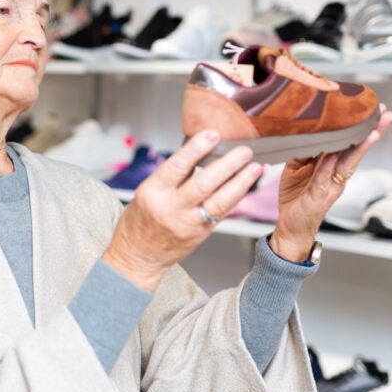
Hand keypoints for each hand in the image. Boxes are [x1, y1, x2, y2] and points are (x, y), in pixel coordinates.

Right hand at [103, 129, 263, 291]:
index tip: (212, 134)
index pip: (177, 166)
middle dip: (227, 165)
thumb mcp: (146, 193)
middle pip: (203, 183)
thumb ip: (171, 177)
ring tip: (254, 166)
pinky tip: (246, 185)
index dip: (196, 149)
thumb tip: (198, 155)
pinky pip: (221, 212)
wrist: (137, 256)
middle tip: (243, 150)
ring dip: (240, 182)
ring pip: (218, 200)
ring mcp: (187, 223)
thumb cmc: (139, 222)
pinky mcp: (199, 234)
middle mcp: (170, 208)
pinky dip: (235, 197)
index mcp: (152, 192)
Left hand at [272, 105, 391, 261]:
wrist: (290, 226)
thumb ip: (305, 152)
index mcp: (332, 167)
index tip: (371, 110)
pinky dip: (332, 163)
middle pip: (357, 149)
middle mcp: (337, 175)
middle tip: (384, 114)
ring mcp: (332, 185)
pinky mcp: (321, 195)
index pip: (348, 143)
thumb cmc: (296, 198)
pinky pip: (326, 176)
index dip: (359, 128)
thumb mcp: (296, 168)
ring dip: (361, 146)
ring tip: (374, 131)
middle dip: (372, 131)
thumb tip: (307, 132)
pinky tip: (338, 151)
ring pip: (349, 161)